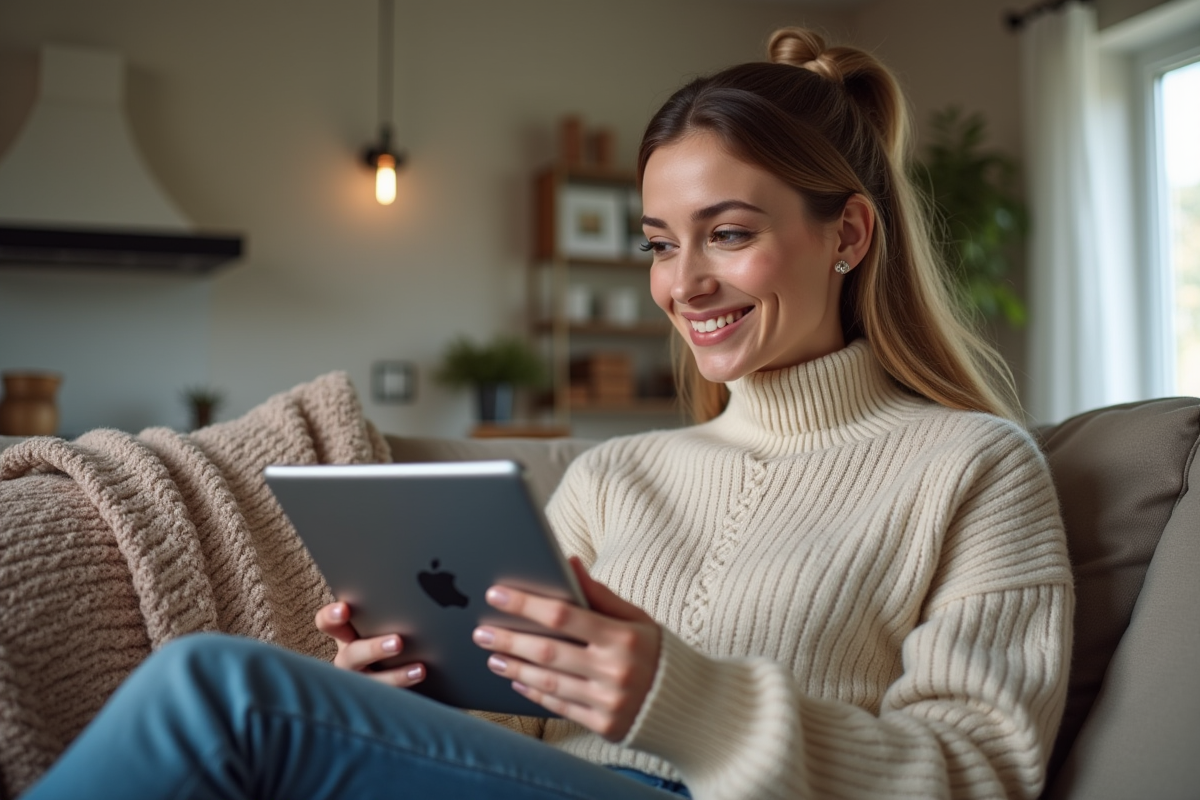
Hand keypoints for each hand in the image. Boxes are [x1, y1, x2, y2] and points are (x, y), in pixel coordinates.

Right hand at [315, 602, 425, 687]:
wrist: (398, 668)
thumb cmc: (385, 633)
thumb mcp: (377, 624)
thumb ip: (384, 613)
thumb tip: (417, 592)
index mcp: (345, 635)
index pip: (327, 623)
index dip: (331, 617)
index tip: (344, 609)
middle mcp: (348, 659)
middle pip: (352, 655)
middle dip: (373, 649)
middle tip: (398, 642)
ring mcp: (360, 681)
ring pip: (372, 682)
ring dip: (396, 676)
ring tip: (419, 669)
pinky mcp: (375, 699)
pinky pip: (388, 698)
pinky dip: (407, 689)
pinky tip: (421, 680)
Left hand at [471, 557, 660, 741]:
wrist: (690, 705)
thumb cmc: (657, 653)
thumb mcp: (638, 618)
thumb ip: (601, 595)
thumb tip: (569, 564)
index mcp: (624, 637)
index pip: (565, 616)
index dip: (527, 605)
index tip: (497, 595)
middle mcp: (616, 670)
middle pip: (549, 652)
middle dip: (509, 640)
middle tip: (481, 632)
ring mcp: (609, 701)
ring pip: (549, 682)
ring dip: (515, 669)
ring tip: (493, 657)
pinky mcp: (604, 725)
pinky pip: (560, 707)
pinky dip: (536, 694)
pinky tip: (518, 682)